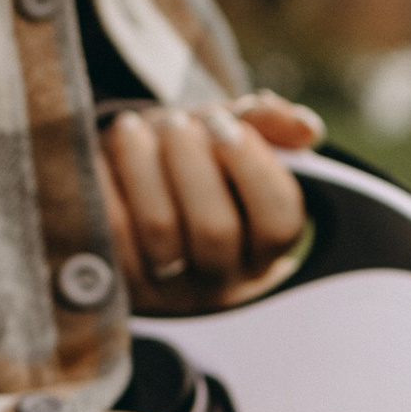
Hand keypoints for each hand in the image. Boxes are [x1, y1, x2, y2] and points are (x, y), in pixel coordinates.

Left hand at [101, 92, 321, 312]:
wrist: (127, 198)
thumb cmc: (188, 163)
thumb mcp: (226, 139)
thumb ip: (266, 125)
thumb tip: (307, 129)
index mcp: (262, 249)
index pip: (278, 221)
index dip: (253, 167)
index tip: (225, 124)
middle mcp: (222, 278)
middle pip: (216, 229)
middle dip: (193, 163)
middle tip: (176, 122)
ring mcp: (169, 289)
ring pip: (160, 231)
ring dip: (144, 166)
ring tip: (132, 126)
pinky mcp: (119, 285)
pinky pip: (110, 233)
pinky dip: (106, 185)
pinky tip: (103, 154)